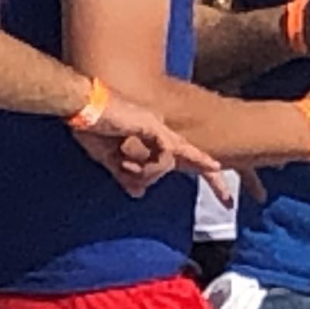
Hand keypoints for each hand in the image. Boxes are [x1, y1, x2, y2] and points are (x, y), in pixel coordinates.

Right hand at [73, 96, 226, 200]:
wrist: (81, 108)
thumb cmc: (91, 127)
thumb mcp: (109, 159)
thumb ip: (126, 176)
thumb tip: (138, 193)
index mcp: (150, 133)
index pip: (182, 151)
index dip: (198, 165)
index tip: (217, 179)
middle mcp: (160, 128)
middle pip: (192, 154)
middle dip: (212, 179)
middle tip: (228, 201)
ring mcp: (158, 125)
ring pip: (169, 163)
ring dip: (145, 173)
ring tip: (122, 166)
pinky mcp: (153, 125)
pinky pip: (164, 157)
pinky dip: (147, 167)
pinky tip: (127, 163)